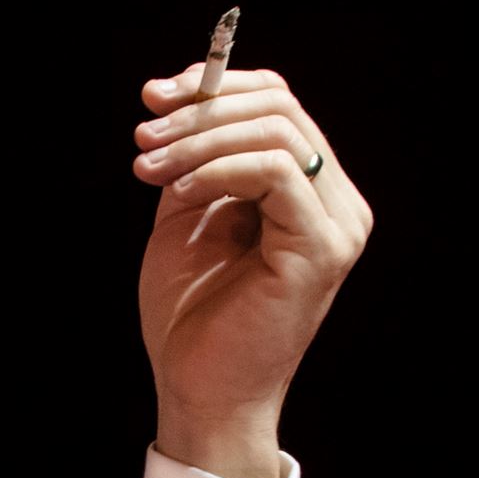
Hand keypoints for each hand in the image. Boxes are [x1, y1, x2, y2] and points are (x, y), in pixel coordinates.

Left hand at [131, 61, 372, 477]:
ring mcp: (336, 224)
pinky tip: (178, 189)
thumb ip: (196, 159)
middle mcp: (336, 202)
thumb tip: (180, 99)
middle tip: (142, 136)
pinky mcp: (323, 248)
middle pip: (279, 108)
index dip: (214, 85)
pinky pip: (276, 172)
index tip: (152, 98)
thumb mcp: (186, 217)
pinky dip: (218, 168)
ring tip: (146, 166)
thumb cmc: (192, 317)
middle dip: (199, 109)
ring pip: (276, 132)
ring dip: (198, 139)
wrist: (198, 391)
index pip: (276, 104)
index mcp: (308, 192)